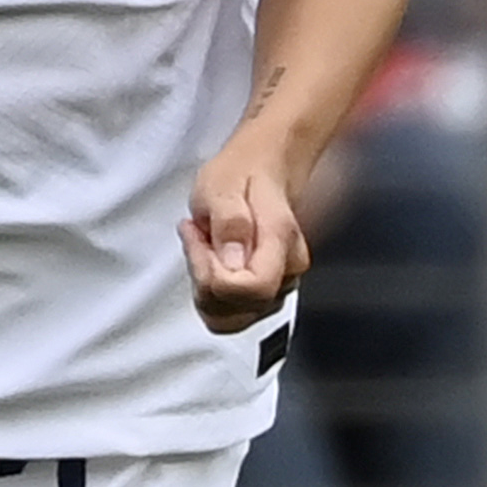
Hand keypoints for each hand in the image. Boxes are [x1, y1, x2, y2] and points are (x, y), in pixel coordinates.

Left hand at [182, 140, 312, 331]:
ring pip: (230, 317)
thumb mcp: (223, 186)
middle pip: (238, 313)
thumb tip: (232, 263)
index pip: (253, 289)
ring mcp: (280, 287)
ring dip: (206, 287)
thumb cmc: (242, 174)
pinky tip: (211, 260)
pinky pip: (230, 312)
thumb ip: (230, 223)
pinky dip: (211, 291)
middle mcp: (287, 271)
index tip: (199, 239)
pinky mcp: (266, 295)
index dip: (214, 274)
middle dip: (205, 282)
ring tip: (206, 246)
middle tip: (200, 240)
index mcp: (280, 241)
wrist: (262, 168)